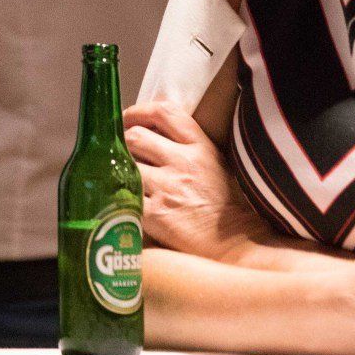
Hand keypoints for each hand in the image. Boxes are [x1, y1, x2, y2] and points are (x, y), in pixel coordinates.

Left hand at [124, 100, 257, 258]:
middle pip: (135, 136)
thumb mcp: (214, 163)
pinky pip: (126, 197)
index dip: (138, 111)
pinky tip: (124, 202)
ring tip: (122, 178)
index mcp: (200, 146)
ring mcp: (168, 189)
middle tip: (118, 151)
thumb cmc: (225, 205)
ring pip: (126, 166)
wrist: (236, 243)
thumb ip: (187, 145)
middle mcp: (184, 163)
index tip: (127, 118)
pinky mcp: (157, 215)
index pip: (163, 112)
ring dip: (120, 171)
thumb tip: (153, 133)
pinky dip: (121, 198)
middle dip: (122, 143)